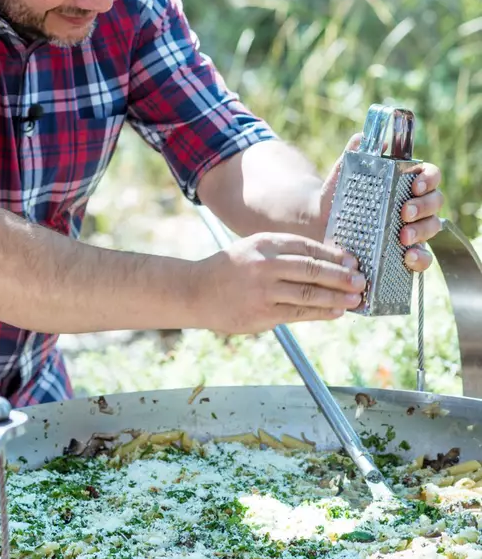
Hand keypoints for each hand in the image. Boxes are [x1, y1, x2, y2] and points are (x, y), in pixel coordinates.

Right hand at [203, 232, 365, 334]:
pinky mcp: (262, 314)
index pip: (306, 247)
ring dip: (336, 297)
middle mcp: (264, 265)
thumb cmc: (231, 269)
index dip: (333, 255)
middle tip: (361, 280)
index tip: (352, 261)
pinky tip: (336, 312)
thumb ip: (284, 253)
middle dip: (341, 276)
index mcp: (264, 243)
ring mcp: (263, 291)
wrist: (196, 291)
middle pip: (311, 269)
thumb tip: (327, 262)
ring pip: (308, 293)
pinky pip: (298, 312)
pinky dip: (320, 312)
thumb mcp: (254, 249)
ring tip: (355, 299)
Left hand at [320, 135, 443, 272]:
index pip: (430, 175)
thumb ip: (353, 153)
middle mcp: (415, 204)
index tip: (415, 184)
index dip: (429, 178)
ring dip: (422, 231)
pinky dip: (420, 258)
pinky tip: (407, 257)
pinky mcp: (405, 252)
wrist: (320, 223)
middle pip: (435, 201)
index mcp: (406, 181)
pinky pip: (424, 258)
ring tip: (402, 237)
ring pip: (433, 227)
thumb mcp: (343, 173)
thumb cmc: (338, 194)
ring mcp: (413, 228)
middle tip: (404, 212)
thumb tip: (363, 137)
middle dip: (423, 206)